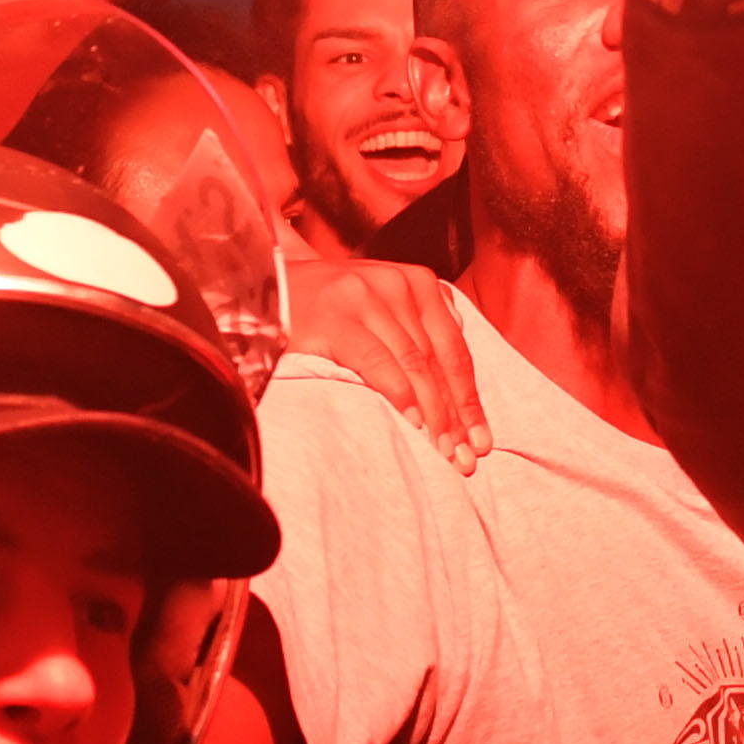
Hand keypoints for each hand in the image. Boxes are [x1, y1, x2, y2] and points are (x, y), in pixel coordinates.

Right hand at [293, 250, 486, 472]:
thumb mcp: (381, 310)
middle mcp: (397, 285)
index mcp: (418, 284)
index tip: (481, 442)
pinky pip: (376, 360)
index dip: (470, 400)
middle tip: (465, 459)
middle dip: (455, 416)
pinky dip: (398, 393)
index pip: (453, 350)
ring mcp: (366, 297)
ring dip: (433, 413)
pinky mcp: (335, 316)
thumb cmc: (326, 310)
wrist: (262, 288)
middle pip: (437, 361)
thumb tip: (458, 386)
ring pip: (413, 363)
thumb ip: (419, 332)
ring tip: (443, 451)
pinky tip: (412, 422)